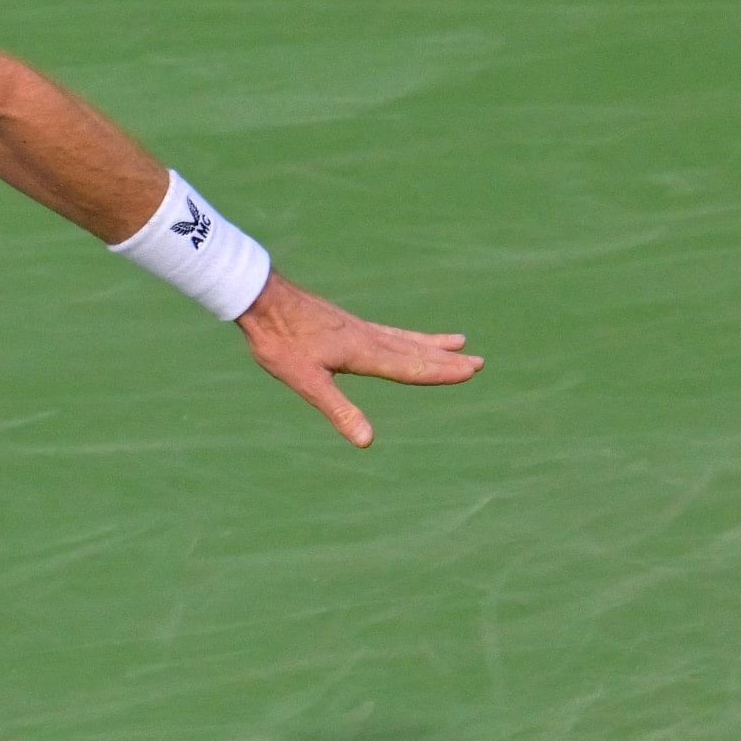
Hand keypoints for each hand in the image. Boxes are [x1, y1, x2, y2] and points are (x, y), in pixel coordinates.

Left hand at [234, 273, 481, 447]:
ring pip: (404, 339)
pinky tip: (404, 337)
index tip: (471, 371)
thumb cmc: (280, 341)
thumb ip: (338, 409)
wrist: (260, 299)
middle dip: (447, 359)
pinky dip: (406, 336)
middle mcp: (367, 337)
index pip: (410, 366)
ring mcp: (357, 328)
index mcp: (363, 352)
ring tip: (460, 342)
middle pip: (415, 351)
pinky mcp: (345, 323)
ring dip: (433, 344)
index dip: (441, 372)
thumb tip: (367, 441)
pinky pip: (387, 332)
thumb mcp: (306, 381)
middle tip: (480, 362)